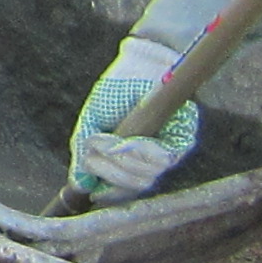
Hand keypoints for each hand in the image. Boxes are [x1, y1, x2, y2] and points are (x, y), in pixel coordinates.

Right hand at [68, 36, 200, 201]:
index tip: (96, 192)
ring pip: (148, 176)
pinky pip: (162, 160)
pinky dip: (139, 152)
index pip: (124, 191)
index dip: (111, 194)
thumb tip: (80, 185)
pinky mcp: (181, 140)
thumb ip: (85, 156)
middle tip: (99, 150)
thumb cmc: (112, 95)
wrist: (136, 68)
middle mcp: (150, 160)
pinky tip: (126, 141)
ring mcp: (166, 151)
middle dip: (113, 172)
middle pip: (136, 185)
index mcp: (129, 161)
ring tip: (109, 140)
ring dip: (124, 161)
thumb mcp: (91, 125)